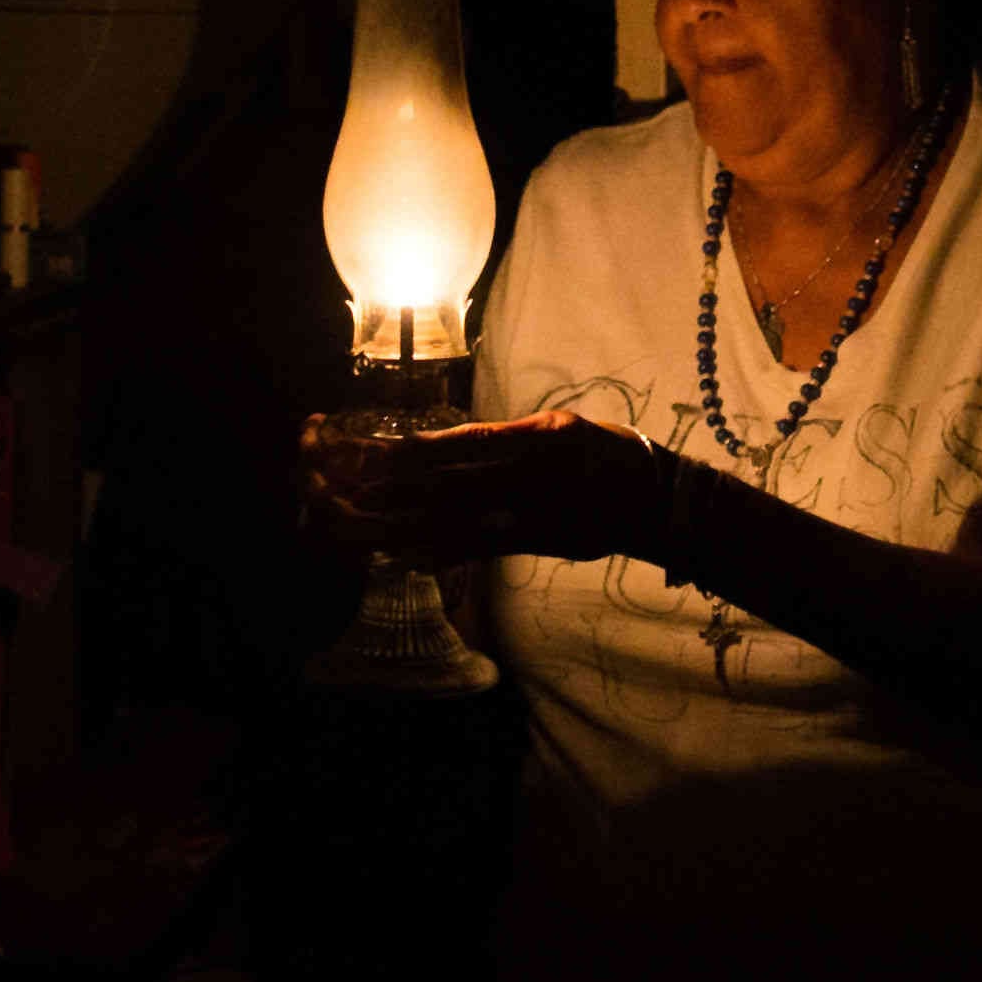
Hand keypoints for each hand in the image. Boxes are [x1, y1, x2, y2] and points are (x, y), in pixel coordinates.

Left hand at [304, 409, 672, 569]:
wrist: (652, 498)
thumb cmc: (605, 453)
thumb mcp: (558, 426)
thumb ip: (504, 436)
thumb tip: (448, 444)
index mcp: (524, 442)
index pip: (449, 448)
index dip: (399, 452)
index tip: (355, 453)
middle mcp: (518, 479)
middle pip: (436, 485)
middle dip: (379, 487)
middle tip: (329, 486)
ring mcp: (522, 514)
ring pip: (446, 520)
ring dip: (392, 522)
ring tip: (345, 521)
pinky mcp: (527, 543)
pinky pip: (474, 550)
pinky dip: (434, 553)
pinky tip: (398, 556)